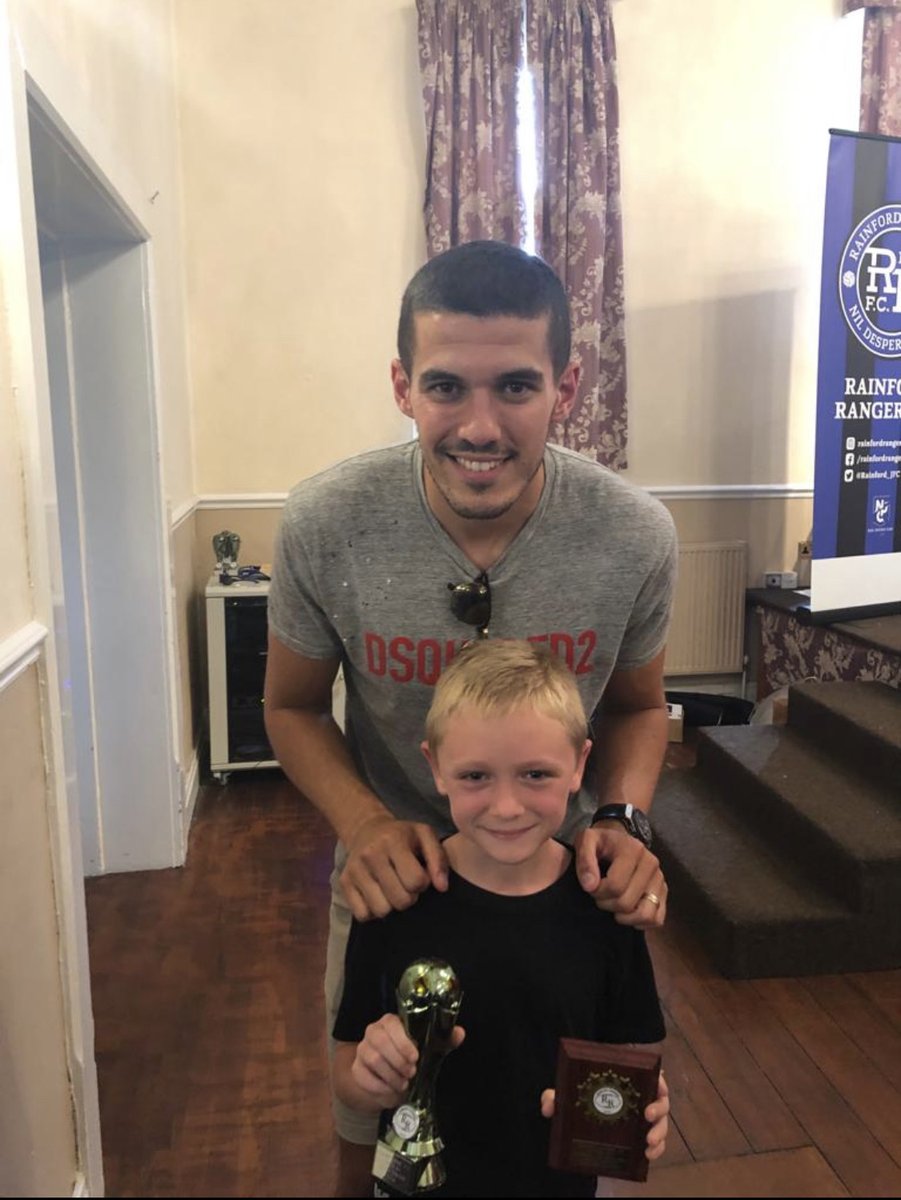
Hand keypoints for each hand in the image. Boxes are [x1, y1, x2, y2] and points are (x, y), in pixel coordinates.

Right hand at [341, 815, 448, 919]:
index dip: (422, 883)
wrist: (366, 829)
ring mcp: (354, 870)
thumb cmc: (402, 835)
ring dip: (391, 905)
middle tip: (405, 884)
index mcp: (393, 841)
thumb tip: (442, 887)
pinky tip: (377, 895)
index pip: (415, 881)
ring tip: (391, 889)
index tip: (419, 874)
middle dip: (409, 896)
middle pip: (400, 900)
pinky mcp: (344, 883)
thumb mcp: (425, 835)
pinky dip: (373, 910)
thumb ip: (438, 859)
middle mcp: (371, 855)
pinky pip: (362, 915)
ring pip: (381, 910)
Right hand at [351, 1014, 417, 1107]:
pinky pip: (365, 1077)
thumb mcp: (411, 1050)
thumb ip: (412, 1051)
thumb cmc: (403, 1057)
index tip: (414, 1058)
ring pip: (374, 1059)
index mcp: (388, 1022)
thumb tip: (413, 1061)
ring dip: (391, 1075)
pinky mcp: (356, 1068)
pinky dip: (381, 1087)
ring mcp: (362, 1049)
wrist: (387, 1074)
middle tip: (410, 1073)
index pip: (391, 1024)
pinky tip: (390, 1089)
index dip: (403, 1042)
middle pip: (381, 1042)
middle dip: (398, 1061)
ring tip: (402, 1083)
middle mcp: (372, 1032)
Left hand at [541, 1071, 668, 1162]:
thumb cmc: (579, 1099)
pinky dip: (657, 1149)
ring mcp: (643, 1118)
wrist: (581, 1123)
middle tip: (648, 1114)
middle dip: (659, 1107)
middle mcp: (640, 1097)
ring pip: (662, 1122)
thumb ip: (555, 1097)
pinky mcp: (642, 1136)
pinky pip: (657, 1142)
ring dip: (660, 1131)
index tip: (657, 1085)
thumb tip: (548, 1105)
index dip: (657, 1079)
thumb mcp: (567, 1096)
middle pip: (660, 1099)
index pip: (649, 1074)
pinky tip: (648, 1155)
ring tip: (648, 1141)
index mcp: (627, 1080)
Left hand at [573, 823, 666, 928]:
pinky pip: (657, 919)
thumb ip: (585, 861)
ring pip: (645, 914)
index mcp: (633, 850)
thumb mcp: (586, 842)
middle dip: (606, 904)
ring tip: (613, 904)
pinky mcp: (663, 892)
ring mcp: (660, 879)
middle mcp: (651, 864)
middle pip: (627, 903)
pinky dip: (640, 922)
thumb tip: (590, 886)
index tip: (591, 886)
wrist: (617, 840)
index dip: (597, 892)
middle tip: (600, 895)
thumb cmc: (600, 843)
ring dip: (624, 917)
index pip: (615, 886)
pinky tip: (627, 913)